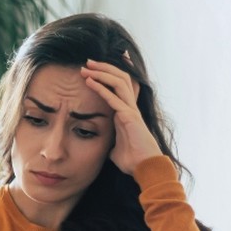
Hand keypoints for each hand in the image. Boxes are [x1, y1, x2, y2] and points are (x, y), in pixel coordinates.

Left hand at [80, 57, 161, 175]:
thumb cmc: (131, 160)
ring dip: (101, 73)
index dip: (112, 73)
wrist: (144, 168)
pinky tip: (90, 82)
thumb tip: (102, 145)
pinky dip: (101, 88)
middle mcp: (130, 107)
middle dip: (104, 68)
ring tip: (86, 67)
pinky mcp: (130, 116)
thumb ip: (109, 141)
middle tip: (87, 61)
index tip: (99, 64)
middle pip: (120, 78)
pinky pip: (114, 98)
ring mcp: (131, 110)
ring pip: (118, 83)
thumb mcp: (114, 148)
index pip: (122, 86)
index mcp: (126, 111)